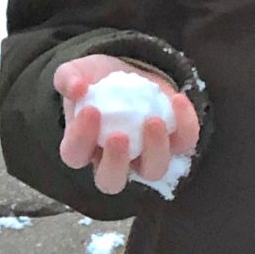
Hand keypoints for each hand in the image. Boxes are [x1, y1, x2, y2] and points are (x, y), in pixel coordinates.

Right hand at [53, 55, 201, 194]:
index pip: (74, 155)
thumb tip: (76, 87)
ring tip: (153, 120)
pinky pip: (184, 143)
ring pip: (153, 171)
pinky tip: (177, 99)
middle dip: (115, 163)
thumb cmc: (95, 80)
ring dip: (154, 150)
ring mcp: (146, 155)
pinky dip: (186, 125)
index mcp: (82, 147)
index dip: (80, 138)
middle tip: (119, 135)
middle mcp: (113, 161)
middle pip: (111, 181)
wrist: (127, 72)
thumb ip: (68, 78)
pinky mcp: (174, 141)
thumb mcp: (76, 73)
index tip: (90, 110)